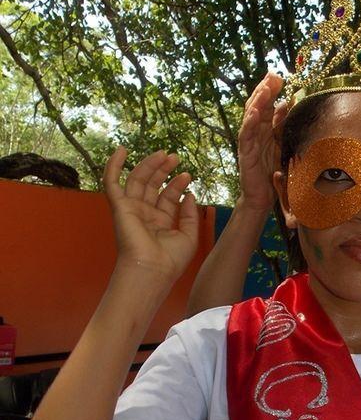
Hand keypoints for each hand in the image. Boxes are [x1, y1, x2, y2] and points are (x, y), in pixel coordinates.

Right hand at [103, 148, 199, 282]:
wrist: (153, 269)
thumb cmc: (170, 259)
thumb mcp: (189, 235)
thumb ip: (191, 215)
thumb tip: (190, 196)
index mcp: (160, 222)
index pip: (168, 197)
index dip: (177, 184)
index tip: (188, 175)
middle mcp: (144, 214)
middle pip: (152, 185)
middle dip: (164, 170)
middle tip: (175, 157)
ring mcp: (131, 209)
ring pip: (137, 180)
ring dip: (150, 165)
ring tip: (165, 154)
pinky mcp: (119, 207)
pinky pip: (111, 182)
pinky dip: (114, 166)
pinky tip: (122, 150)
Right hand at [238, 72, 286, 214]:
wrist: (262, 197)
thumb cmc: (271, 173)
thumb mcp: (281, 145)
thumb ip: (281, 126)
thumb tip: (286, 104)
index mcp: (265, 129)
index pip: (267, 105)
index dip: (272, 90)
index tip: (280, 76)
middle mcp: (255, 132)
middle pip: (258, 105)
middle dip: (265, 90)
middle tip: (273, 75)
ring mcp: (248, 141)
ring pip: (250, 116)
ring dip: (257, 101)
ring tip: (264, 88)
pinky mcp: (245, 153)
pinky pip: (245, 135)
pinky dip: (248, 123)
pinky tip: (253, 112)